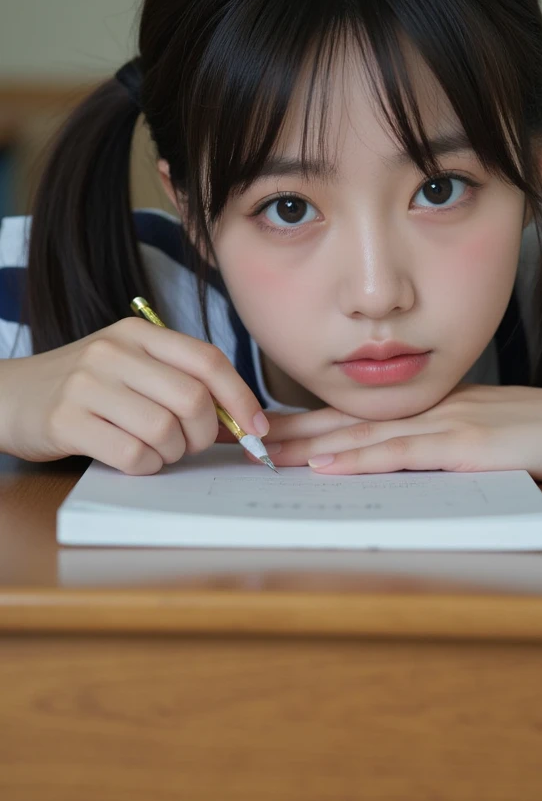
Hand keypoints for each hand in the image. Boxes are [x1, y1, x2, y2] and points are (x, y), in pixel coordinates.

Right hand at [0, 318, 268, 473]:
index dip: (241, 398)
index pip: (208, 360)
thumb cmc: (85, 386)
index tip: (257, 428)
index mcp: (138, 333)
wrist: (10, 395)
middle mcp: (114, 351)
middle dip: (205, 434)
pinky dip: (145, 466)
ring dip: (172, 453)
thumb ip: (180, 383)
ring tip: (157, 451)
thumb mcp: (131, 368)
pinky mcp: (67, 420)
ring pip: (164, 430)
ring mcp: (88, 384)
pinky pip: (131, 454)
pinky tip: (134, 460)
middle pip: (192, 398)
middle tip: (191, 445)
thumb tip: (242, 421)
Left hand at [255, 383, 541, 482]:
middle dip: (296, 429)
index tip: (276, 427)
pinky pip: (402, 453)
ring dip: (311, 444)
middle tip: (249, 439)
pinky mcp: (467, 446)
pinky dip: (359, 459)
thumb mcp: (492, 429)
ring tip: (267, 454)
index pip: (365, 412)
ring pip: (365, 433)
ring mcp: (449, 423)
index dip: (317, 419)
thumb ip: (450, 438)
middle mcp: (434, 408)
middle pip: (351, 418)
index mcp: (437, 405)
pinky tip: (326, 465)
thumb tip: (413, 454)